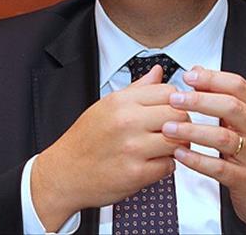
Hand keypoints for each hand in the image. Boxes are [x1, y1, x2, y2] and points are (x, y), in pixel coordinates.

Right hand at [31, 65, 189, 230]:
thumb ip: (138, 89)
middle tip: (174, 129)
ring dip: (177, 145)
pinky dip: (167, 165)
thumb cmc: (85, 140)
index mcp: (121, 102)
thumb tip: (158, 72)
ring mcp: (133, 148)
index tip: (174, 109)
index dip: (177, 101)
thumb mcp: (107, 105)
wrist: (64, 174)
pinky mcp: (136, 174)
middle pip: (178, 114)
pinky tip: (155, 162)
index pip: (168, 92)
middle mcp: (127, 122)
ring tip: (166, 146)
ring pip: (178, 140)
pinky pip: (169, 165)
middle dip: (182, 122)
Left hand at [163, 66, 245, 233]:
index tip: (190, 76)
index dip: (213, 79)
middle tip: (175, 99)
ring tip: (170, 128)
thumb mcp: (244, 123)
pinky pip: (219, 168)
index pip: (239, 86)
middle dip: (200, 101)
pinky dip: (197, 160)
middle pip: (232, 107)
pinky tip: (180, 154)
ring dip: (193, 131)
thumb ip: (221, 97)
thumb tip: (198, 72)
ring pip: (224, 138)